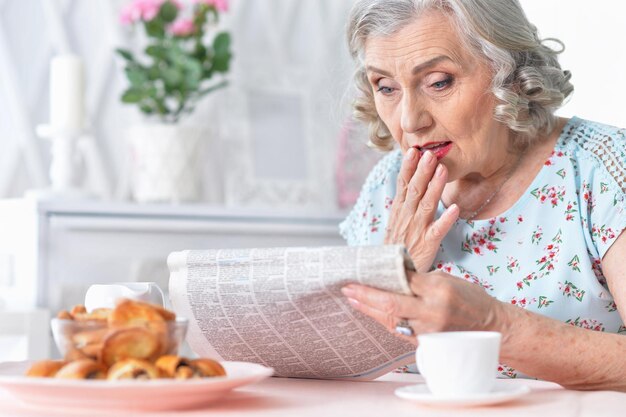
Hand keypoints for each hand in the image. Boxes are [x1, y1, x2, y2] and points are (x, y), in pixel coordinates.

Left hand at [341, 270, 503, 343]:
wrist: (492, 327)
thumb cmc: (470, 299)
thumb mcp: (447, 279)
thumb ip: (420, 279)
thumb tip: (393, 274)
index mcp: (439, 290)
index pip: (404, 280)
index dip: (382, 276)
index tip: (364, 271)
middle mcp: (432, 312)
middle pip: (391, 303)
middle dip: (366, 296)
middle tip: (347, 288)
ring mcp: (428, 330)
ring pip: (391, 320)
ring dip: (369, 309)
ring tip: (353, 299)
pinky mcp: (426, 342)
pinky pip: (398, 330)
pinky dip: (383, 319)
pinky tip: (370, 312)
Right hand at [385, 149, 458, 271]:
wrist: (391, 277)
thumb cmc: (396, 250)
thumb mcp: (395, 225)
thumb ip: (403, 205)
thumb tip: (407, 184)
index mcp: (398, 212)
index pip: (403, 185)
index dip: (408, 167)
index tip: (413, 150)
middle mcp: (406, 218)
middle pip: (414, 190)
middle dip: (422, 171)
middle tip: (430, 153)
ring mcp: (416, 231)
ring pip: (426, 205)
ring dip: (435, 187)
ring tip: (443, 170)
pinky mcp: (427, 245)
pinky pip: (438, 230)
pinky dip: (446, 219)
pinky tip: (455, 209)